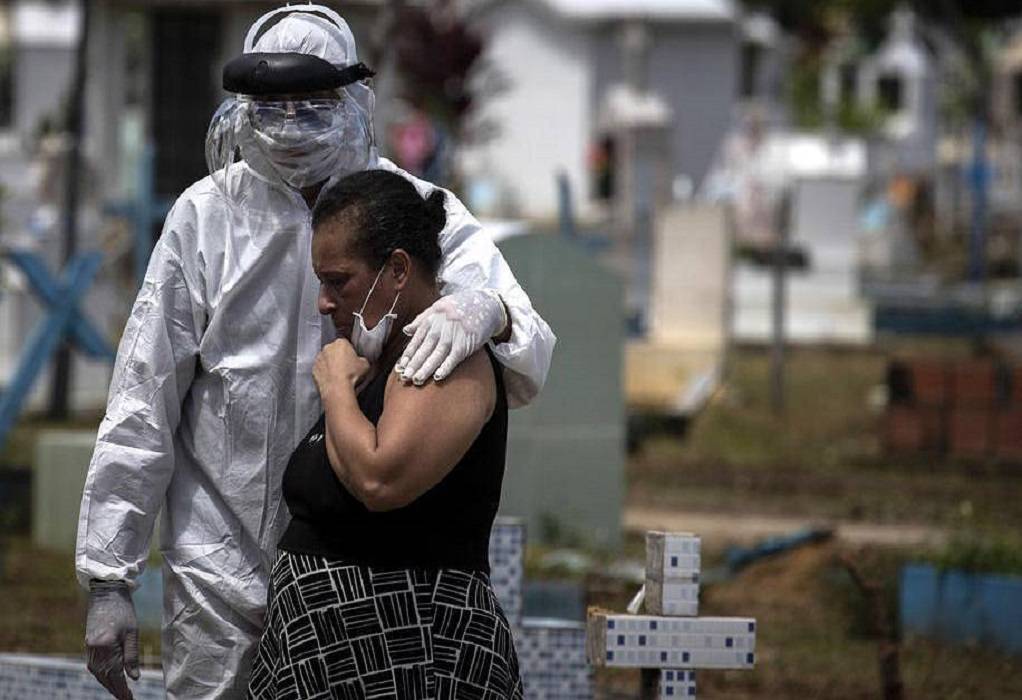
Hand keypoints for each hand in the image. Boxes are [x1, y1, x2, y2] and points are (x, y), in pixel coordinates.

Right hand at [85, 580, 138, 699]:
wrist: (106, 593)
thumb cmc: (123, 610)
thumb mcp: (132, 632)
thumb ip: (132, 656)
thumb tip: (135, 677)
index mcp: (107, 646)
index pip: (115, 674)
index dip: (122, 689)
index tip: (129, 699)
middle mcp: (95, 650)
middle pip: (104, 677)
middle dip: (115, 689)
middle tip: (126, 698)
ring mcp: (89, 648)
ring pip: (98, 673)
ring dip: (108, 683)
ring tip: (120, 692)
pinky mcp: (89, 644)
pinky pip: (94, 665)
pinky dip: (102, 674)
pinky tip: (110, 677)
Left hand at [314, 338, 370, 392]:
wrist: (337, 388)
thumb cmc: (351, 374)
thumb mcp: (365, 364)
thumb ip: (362, 359)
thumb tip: (360, 361)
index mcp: (341, 342)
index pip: (346, 344)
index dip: (350, 352)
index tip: (352, 360)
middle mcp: (328, 347)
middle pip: (334, 350)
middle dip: (339, 356)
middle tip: (346, 367)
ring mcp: (319, 357)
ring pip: (326, 359)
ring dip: (330, 364)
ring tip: (338, 375)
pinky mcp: (313, 368)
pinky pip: (320, 368)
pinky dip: (324, 372)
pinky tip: (331, 379)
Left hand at [397, 289, 506, 384]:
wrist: (486, 304)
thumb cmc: (460, 307)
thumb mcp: (438, 307)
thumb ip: (421, 319)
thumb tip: (406, 331)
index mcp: (432, 318)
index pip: (417, 339)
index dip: (408, 354)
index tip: (399, 367)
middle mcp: (441, 326)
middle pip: (425, 348)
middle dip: (414, 364)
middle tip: (404, 378)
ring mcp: (454, 334)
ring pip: (437, 354)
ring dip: (426, 368)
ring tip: (417, 380)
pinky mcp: (467, 342)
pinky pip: (454, 357)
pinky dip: (446, 367)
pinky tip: (438, 377)